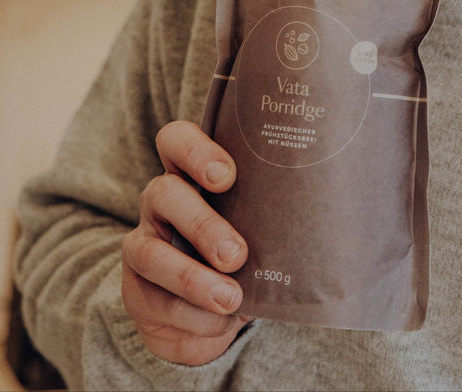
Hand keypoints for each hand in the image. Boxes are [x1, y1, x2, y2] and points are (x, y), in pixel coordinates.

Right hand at [121, 120, 250, 365]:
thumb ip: (273, 218)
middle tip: (236, 254)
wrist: (211, 317)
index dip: (195, 151)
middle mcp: (161, 205)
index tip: (227, 176)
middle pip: (163, 194)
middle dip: (202, 224)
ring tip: (230, 298)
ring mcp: (143, 246)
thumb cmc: (245, 260)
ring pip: (151, 253)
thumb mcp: (259, 232)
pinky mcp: (137, 292)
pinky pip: (158, 302)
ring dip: (192, 279)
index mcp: (190, 177)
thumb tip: (324, 220)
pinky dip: (193, 316)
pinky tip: (219, 320)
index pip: (176, 141)